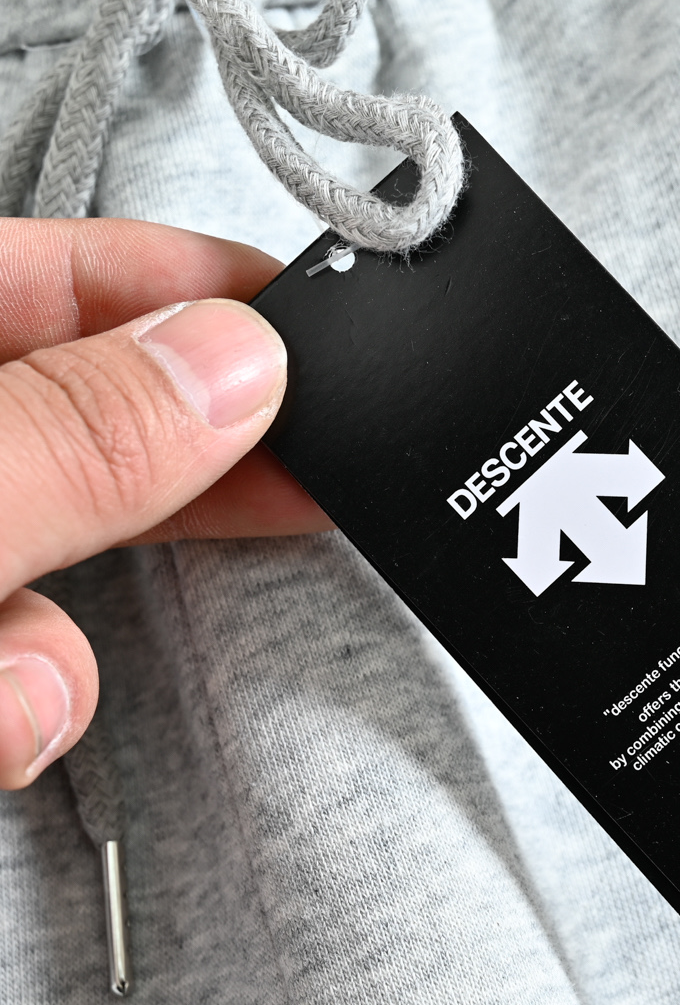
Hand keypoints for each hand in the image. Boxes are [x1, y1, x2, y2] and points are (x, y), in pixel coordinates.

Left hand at [0, 218, 332, 789]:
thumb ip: (62, 440)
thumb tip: (232, 363)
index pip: (49, 274)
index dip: (190, 283)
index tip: (323, 322)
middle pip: (83, 418)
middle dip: (171, 482)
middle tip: (309, 483)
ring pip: (54, 558)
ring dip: (55, 647)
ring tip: (21, 704)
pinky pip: (23, 666)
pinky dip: (26, 707)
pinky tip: (8, 730)